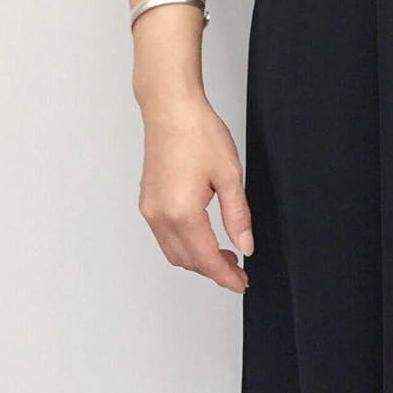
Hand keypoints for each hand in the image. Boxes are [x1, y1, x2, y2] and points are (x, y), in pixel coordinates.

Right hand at [137, 91, 252, 292]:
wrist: (171, 108)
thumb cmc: (198, 133)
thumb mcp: (229, 176)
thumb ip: (237, 216)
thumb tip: (245, 245)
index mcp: (181, 212)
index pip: (206, 259)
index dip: (226, 276)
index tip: (242, 283)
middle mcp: (159, 216)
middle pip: (187, 261)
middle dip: (213, 271)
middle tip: (239, 271)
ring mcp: (150, 210)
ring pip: (173, 252)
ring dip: (198, 260)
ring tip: (225, 256)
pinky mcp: (147, 202)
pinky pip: (164, 237)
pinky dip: (184, 246)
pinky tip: (203, 238)